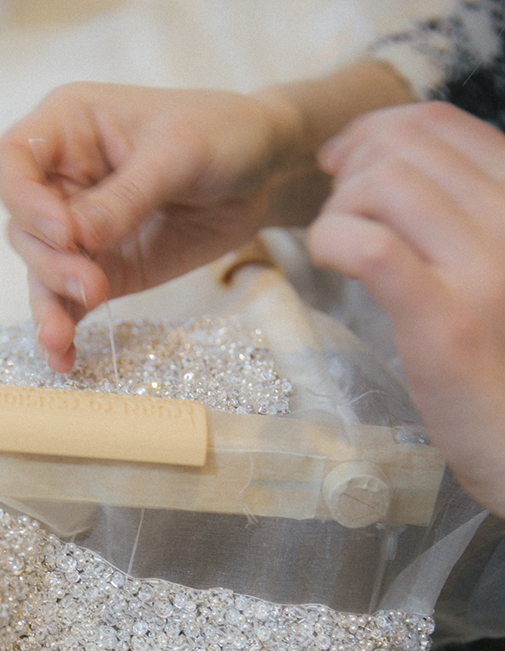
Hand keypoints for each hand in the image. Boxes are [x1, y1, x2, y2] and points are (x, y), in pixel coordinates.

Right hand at [0, 82, 308, 369]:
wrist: (262, 172)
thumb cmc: (220, 134)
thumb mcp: (178, 153)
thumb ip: (127, 197)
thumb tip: (77, 238)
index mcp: (67, 129)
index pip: (9, 164)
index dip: (23, 201)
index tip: (66, 233)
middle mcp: (61, 180)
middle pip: (22, 227)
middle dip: (50, 262)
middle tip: (93, 285)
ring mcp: (80, 231)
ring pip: (40, 271)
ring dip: (49, 305)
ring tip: (61, 338)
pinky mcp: (102, 270)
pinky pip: (69, 302)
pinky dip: (64, 330)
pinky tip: (63, 358)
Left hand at [308, 102, 504, 515]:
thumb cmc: (499, 360)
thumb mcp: (492, 268)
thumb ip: (457, 216)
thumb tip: (379, 165)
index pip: (439, 124)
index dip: (373, 131)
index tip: (340, 164)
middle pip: (404, 146)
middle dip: (349, 170)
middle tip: (335, 216)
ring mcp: (486, 267)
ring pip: (384, 184)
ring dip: (338, 208)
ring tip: (338, 250)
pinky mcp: (445, 320)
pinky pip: (371, 245)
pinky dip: (332, 240)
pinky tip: (330, 263)